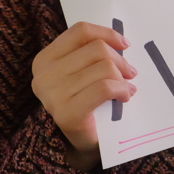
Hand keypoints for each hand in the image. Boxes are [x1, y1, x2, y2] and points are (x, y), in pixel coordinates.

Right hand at [31, 22, 136, 171]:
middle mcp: (43, 76)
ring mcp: (53, 95)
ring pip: (104, 67)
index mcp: (44, 60)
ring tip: (126, 86)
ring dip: (123, 77)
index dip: (107, 34)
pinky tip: (125, 96)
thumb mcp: (82, 71)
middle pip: (96, 48)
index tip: (124, 44)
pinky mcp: (68, 113)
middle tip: (130, 72)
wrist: (79, 143)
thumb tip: (121, 41)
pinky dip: (122, 89)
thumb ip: (91, 53)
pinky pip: (105, 87)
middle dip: (120, 60)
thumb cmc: (84, 101)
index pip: (80, 31)